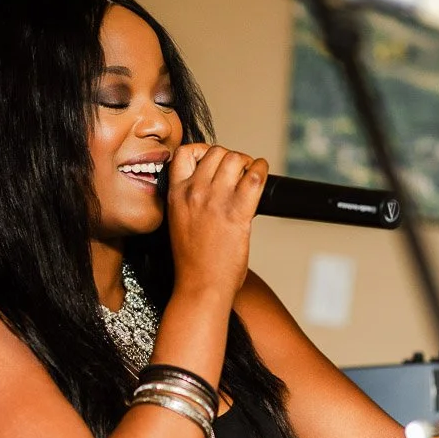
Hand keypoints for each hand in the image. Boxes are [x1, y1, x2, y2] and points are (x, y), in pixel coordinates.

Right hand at [166, 143, 267, 297]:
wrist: (200, 286)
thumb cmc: (192, 262)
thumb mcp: (179, 221)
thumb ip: (191, 199)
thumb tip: (214, 184)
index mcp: (176, 194)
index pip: (185, 152)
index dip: (203, 151)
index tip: (214, 162)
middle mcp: (194, 192)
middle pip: (217, 152)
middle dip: (230, 158)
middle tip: (238, 172)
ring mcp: (216, 200)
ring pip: (236, 158)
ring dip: (246, 163)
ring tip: (250, 175)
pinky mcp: (237, 211)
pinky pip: (255, 176)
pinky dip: (262, 170)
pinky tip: (262, 175)